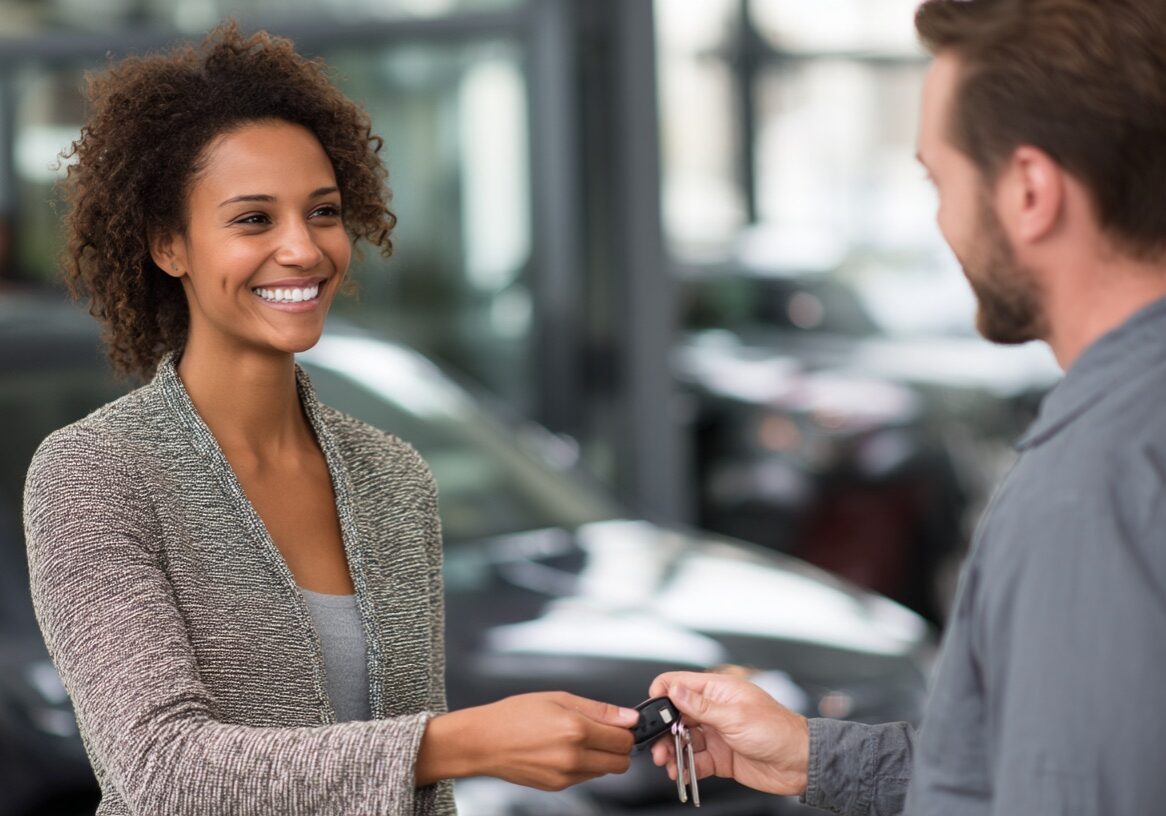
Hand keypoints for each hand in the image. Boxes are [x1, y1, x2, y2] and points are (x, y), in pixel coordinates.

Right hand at [416, 691, 637, 789]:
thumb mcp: (558, 698)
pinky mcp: (558, 786)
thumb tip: (628, 716)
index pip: (624, 739)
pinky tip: (566, 749)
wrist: (484, 741)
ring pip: (606, 771)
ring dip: (602, 756)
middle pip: (621, 761)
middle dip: (619, 746)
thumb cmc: (514, 715)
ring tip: (580, 738)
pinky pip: (586, 777)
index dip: (626, 729)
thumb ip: (598, 709)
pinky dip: (585, 765)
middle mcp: (573, 757)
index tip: (621, 723)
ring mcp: (566, 776)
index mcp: (575, 730)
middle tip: (605, 731)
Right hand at [649, 670, 809, 796]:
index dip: (663, 694)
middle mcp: (715, 710)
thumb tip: (674, 690)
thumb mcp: (734, 716)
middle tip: (658, 746)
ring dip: (672, 752)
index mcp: (718, 690)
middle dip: (664, 731)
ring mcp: (717, 734)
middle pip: (677, 716)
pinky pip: (696, 761)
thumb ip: (700, 706)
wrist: (799, 763)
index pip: (680, 684)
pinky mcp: (720, 756)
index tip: (653, 712)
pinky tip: (682, 773)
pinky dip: (686, 768)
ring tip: (667, 763)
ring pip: (683, 740)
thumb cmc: (777, 731)